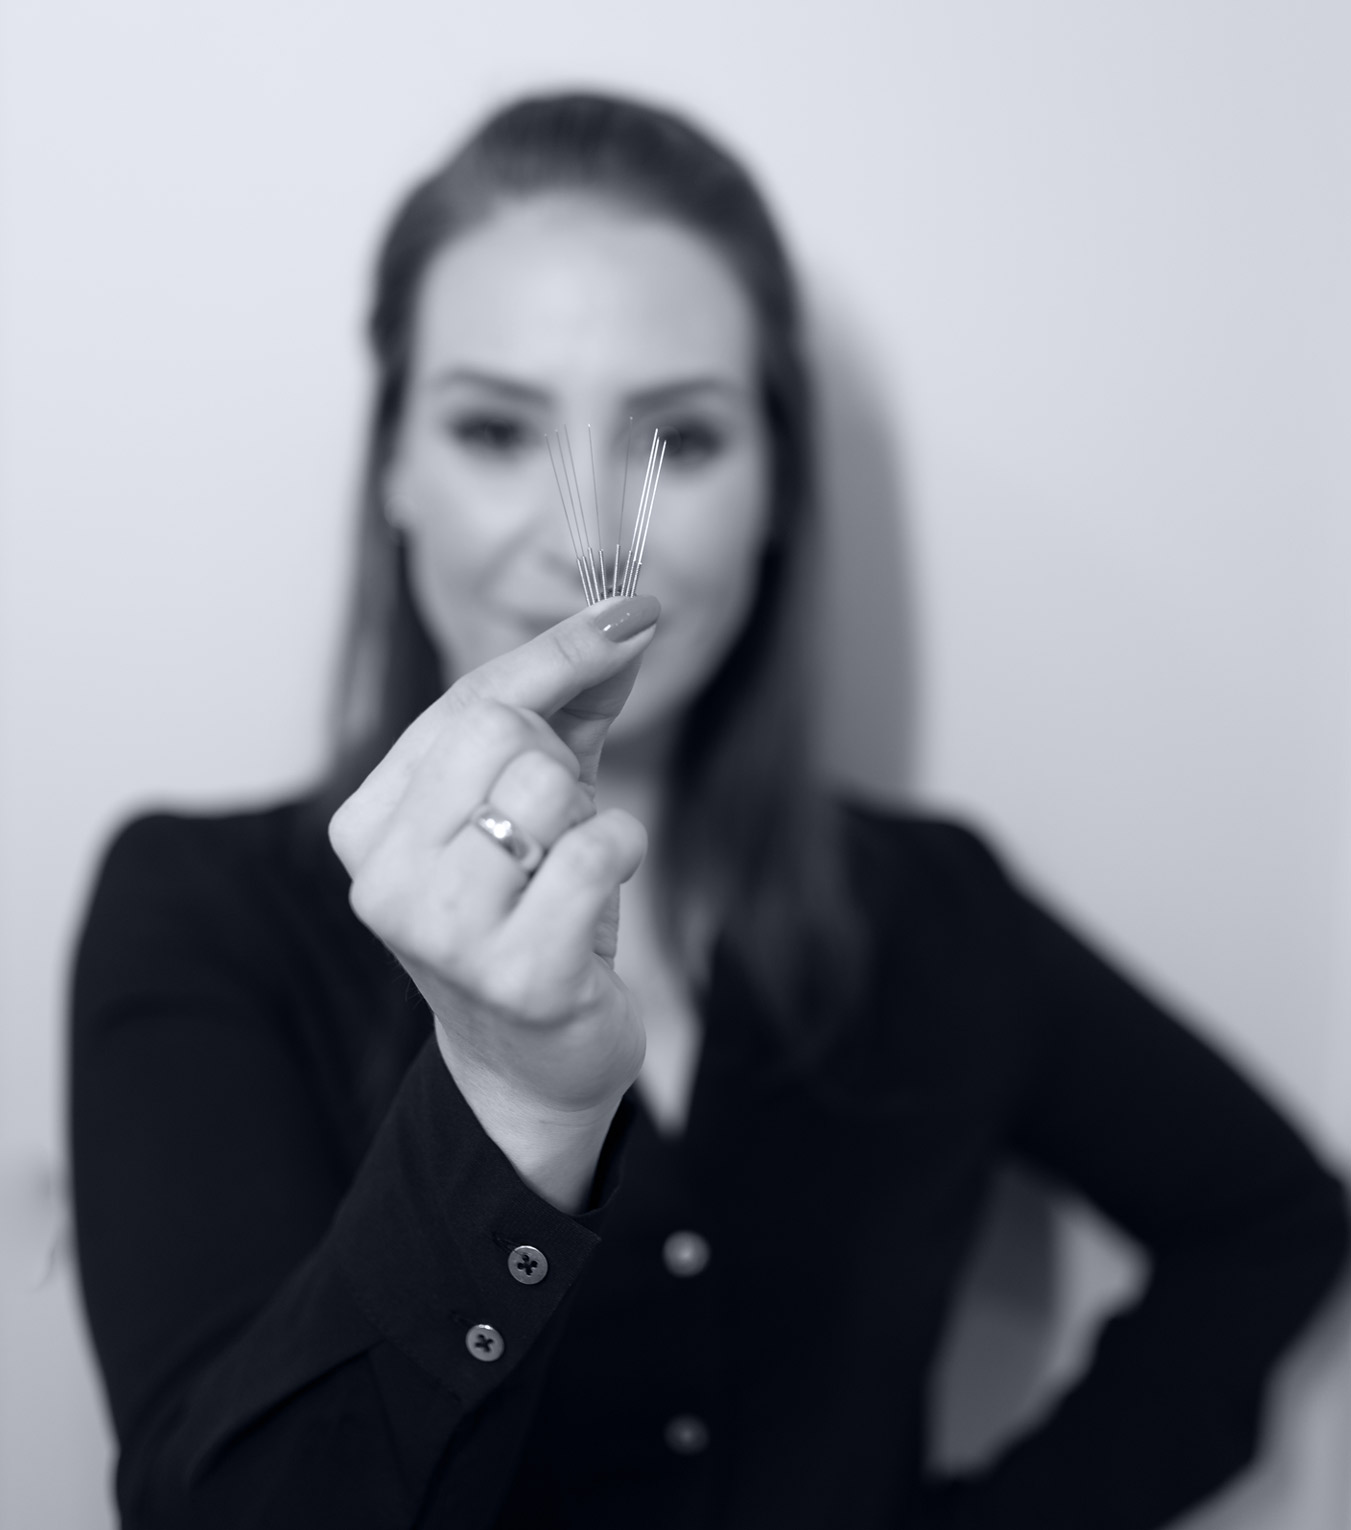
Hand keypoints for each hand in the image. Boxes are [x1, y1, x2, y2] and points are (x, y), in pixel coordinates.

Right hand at [328, 595, 660, 1209]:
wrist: (535, 1056)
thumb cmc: (532, 909)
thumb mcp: (536, 795)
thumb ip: (568, 702)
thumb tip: (628, 614)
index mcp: (369, 824)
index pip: (468, 700)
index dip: (560, 654)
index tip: (631, 616)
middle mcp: (384, 878)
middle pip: (498, 730)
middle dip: (561, 759)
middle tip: (564, 817)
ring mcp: (443, 933)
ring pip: (545, 787)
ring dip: (587, 816)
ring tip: (567, 871)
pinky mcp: (518, 977)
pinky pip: (598, 851)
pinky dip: (623, 852)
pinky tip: (600, 895)